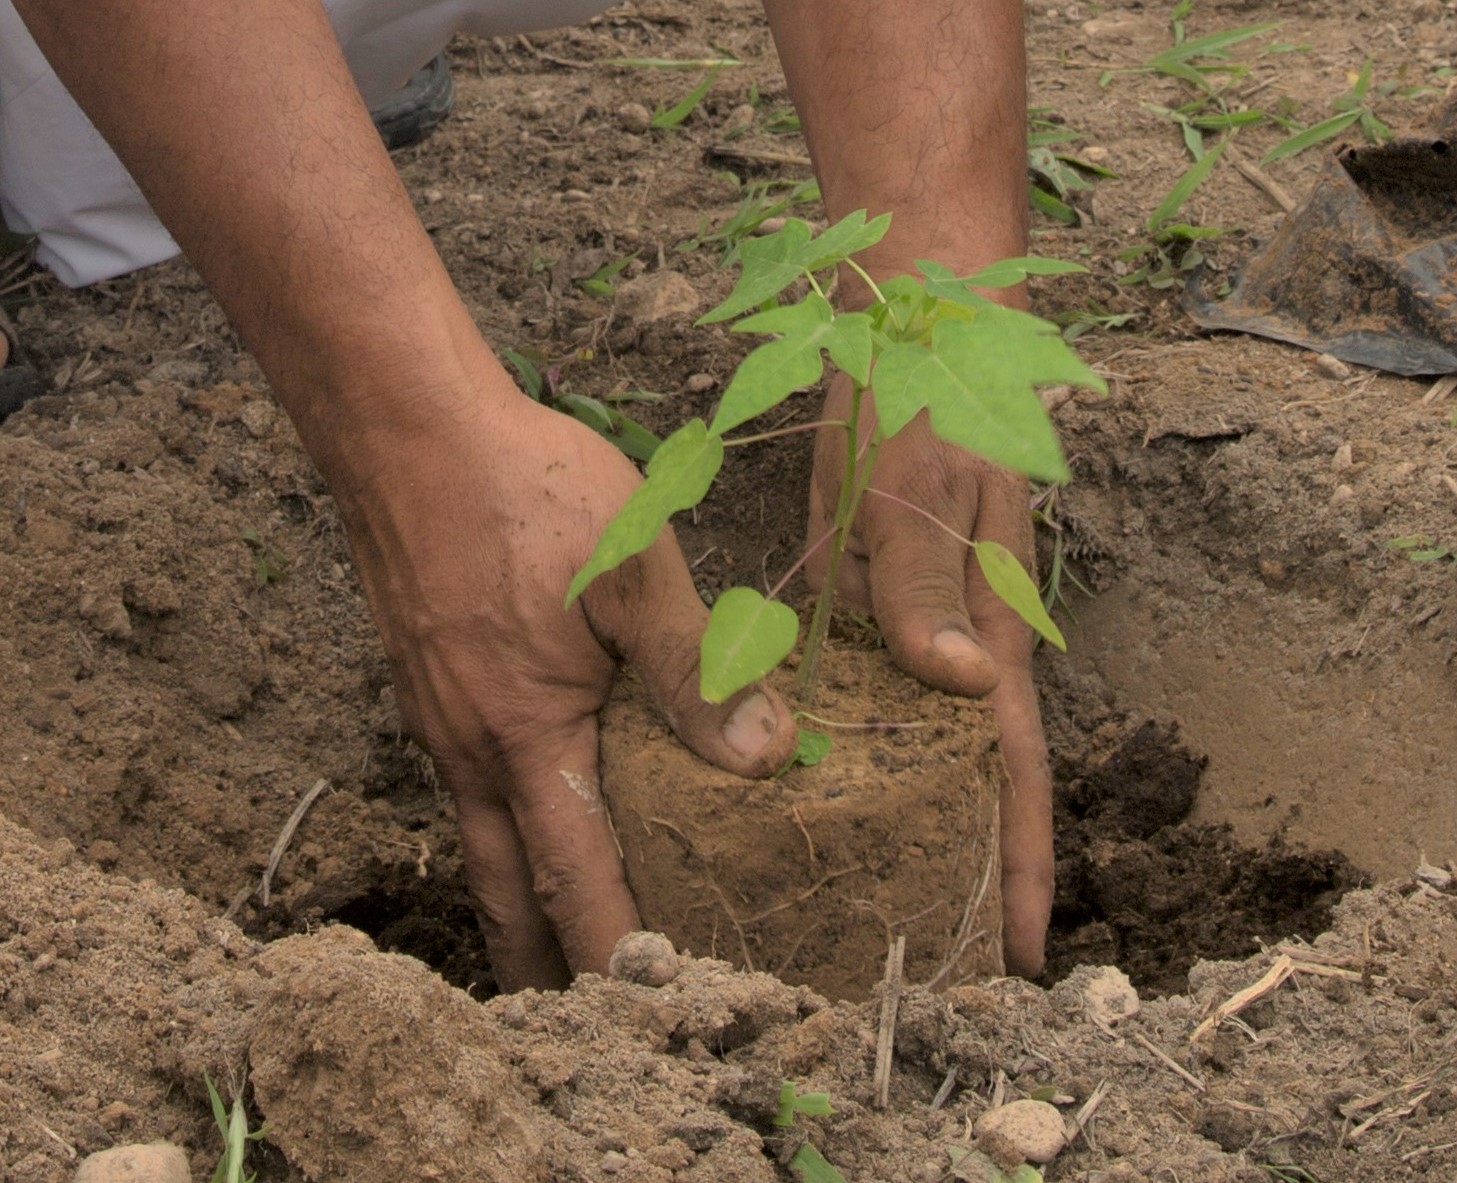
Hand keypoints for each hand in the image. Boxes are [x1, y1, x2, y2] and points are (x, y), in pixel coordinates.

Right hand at [339, 377, 796, 989]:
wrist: (407, 430)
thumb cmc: (525, 489)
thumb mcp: (634, 573)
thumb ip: (696, 671)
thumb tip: (764, 757)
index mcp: (527, 735)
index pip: (578, 878)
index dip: (616, 950)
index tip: (652, 1008)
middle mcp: (472, 748)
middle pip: (509, 892)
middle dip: (548, 963)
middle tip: (594, 1017)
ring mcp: (439, 721)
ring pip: (482, 847)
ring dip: (519, 908)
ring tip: (558, 953)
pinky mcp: (430, 686)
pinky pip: (466, 792)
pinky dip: (500, 838)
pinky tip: (530, 823)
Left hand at [808, 373, 1053, 975]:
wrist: (911, 330)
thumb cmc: (922, 403)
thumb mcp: (922, 488)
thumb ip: (927, 586)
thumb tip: (959, 687)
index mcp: (988, 625)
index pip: (1011, 767)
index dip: (1021, 860)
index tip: (1019, 951)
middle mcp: (963, 640)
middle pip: (981, 777)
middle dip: (976, 868)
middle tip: (947, 964)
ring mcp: (926, 625)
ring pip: (935, 747)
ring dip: (928, 824)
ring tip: (897, 910)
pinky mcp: (886, 601)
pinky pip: (889, 697)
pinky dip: (878, 757)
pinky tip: (845, 799)